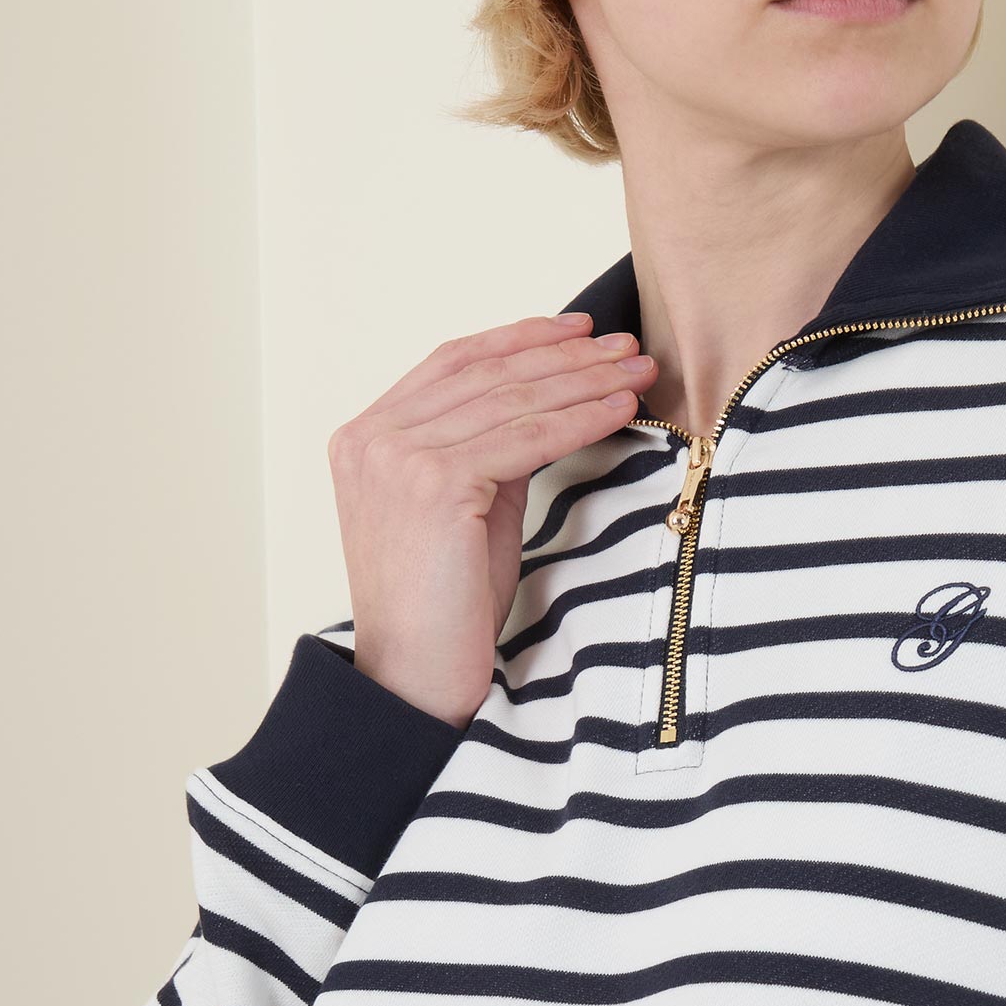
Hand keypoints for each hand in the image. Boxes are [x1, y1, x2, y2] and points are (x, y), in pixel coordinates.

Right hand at [327, 312, 655, 726]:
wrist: (417, 676)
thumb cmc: (447, 606)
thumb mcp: (466, 510)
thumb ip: (489, 452)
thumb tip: (551, 403)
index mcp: (367, 435)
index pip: (454, 363)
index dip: (521, 339)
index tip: (580, 329)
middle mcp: (373, 437)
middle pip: (488, 373)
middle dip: (566, 355)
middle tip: (628, 344)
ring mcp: (397, 457)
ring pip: (512, 399)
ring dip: (585, 380)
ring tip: (639, 369)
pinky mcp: (434, 484)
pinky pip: (526, 438)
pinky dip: (580, 418)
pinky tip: (620, 408)